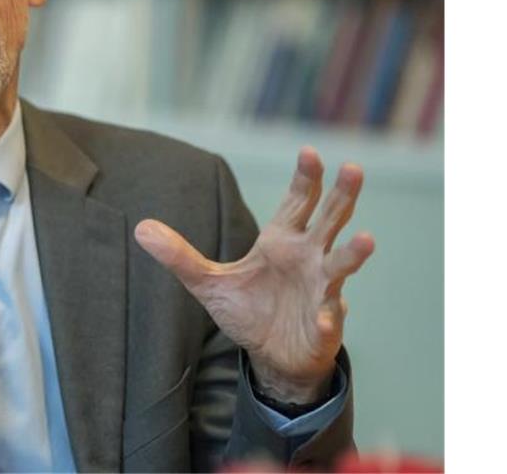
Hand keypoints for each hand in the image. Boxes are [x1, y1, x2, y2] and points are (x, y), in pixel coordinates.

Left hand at [134, 147, 374, 402]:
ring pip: (342, 264)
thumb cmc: (249, 310)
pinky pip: (330, 318)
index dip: (305, 177)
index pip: (298, 201)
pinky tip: (327, 316)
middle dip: (340, 194)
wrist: (271, 354)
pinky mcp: (324, 324)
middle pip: (329, 219)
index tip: (308, 152)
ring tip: (366, 239)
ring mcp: (321, 289)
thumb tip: (140, 228)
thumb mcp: (208, 282)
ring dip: (353, 252)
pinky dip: (329, 317)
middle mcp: (308, 257)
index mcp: (282, 240)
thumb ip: (179, 255)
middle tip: (351, 168)